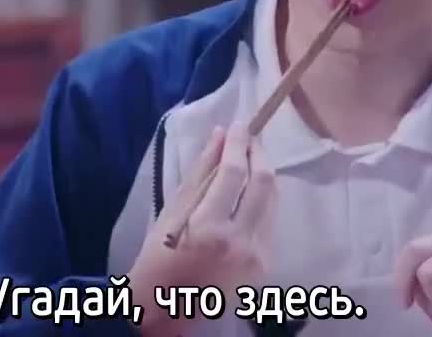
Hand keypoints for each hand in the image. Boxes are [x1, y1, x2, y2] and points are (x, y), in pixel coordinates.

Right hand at [127, 121, 276, 336]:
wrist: (166, 308)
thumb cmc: (158, 256)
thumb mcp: (172, 211)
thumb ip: (200, 171)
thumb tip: (220, 135)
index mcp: (210, 228)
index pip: (234, 172)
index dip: (238, 143)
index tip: (239, 124)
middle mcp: (240, 242)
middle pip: (264, 183)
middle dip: (258, 153)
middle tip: (249, 137)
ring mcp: (257, 257)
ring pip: (273, 201)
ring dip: (264, 175)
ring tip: (250, 157)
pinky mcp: (264, 266)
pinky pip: (270, 222)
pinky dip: (263, 200)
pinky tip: (251, 190)